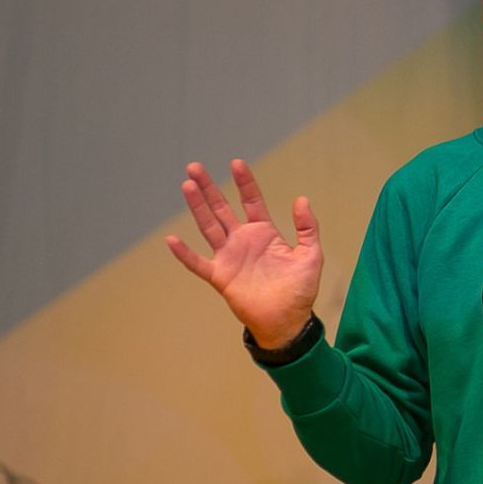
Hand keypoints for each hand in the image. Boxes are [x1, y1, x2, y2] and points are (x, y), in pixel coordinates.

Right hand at [165, 160, 322, 347]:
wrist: (288, 321)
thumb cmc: (300, 290)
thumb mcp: (311, 255)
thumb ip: (307, 228)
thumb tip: (301, 199)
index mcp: (264, 233)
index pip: (251, 201)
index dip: (244, 182)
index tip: (236, 163)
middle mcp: (243, 241)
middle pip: (221, 208)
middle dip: (209, 187)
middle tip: (194, 167)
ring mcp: (229, 257)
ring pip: (208, 227)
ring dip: (197, 207)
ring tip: (186, 186)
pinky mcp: (220, 276)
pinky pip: (198, 263)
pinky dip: (184, 253)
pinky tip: (172, 239)